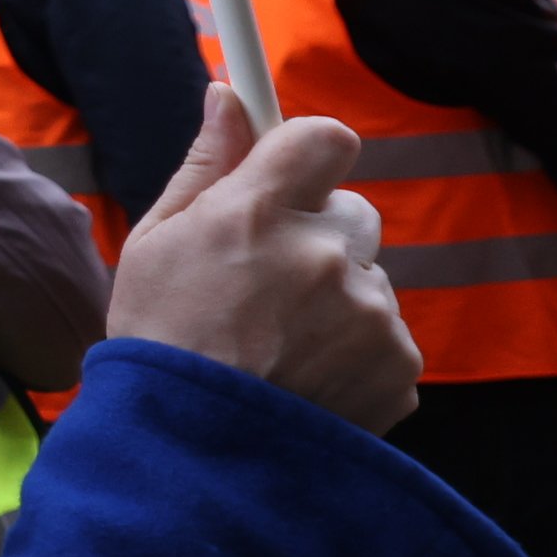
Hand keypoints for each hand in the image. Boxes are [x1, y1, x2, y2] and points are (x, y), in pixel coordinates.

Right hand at [107, 87, 419, 433]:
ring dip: (338, 306)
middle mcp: (321, 252)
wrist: (195, 461)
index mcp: (254, 212)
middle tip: (267, 293)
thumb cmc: (161, 346)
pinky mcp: (399, 363)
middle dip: (320, 243)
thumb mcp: (157, 244)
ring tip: (281, 353)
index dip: (309, 157)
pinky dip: (357, 357)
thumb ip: (205, 165)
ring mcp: (367, 311)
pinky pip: (387, 337)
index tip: (292, 180)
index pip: (324, 139)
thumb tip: (226, 95)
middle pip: (351, 214)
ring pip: (368, 282)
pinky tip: (308, 382)